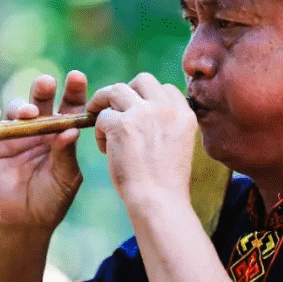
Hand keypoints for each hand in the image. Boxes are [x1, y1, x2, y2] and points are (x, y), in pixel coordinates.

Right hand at [0, 71, 86, 229]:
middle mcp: (40, 129)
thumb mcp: (65, 178)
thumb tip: (71, 132)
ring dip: (21, 106)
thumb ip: (66, 155)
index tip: (76, 77)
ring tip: (28, 113)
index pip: (70, 107)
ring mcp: (17, 134)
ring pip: (17, 109)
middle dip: (44, 89)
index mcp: (62, 134)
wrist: (25, 220)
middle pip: (42, 101)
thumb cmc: (52, 199)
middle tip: (47, 83)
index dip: (74, 91)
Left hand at [85, 73, 196, 204]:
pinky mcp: (121, 124)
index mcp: (185, 114)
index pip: (167, 88)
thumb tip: (147, 114)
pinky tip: (105, 148)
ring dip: (104, 102)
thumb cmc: (168, 183)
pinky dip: (99, 130)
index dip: (149, 97)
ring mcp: (144, 113)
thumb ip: (168, 126)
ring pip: (116, 90)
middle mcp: (166, 108)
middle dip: (126, 91)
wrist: (159, 201)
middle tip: (115, 106)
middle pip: (142, 80)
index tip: (140, 110)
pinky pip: (102, 116)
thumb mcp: (179, 146)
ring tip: (97, 116)